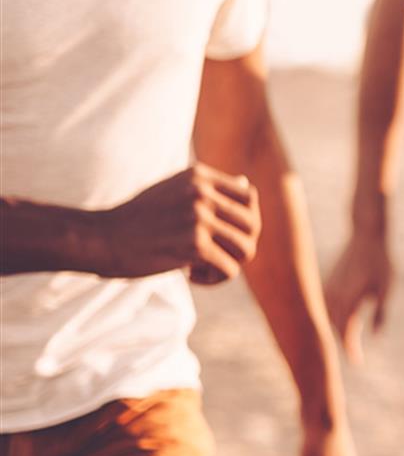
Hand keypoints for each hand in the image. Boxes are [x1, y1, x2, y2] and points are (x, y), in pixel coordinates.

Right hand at [94, 164, 259, 283]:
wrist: (100, 238)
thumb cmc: (136, 218)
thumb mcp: (172, 190)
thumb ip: (207, 188)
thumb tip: (245, 183)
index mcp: (199, 176)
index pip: (249, 197)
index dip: (244, 220)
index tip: (222, 235)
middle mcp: (202, 193)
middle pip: (252, 225)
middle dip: (238, 246)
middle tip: (214, 256)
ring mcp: (199, 217)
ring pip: (246, 249)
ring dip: (228, 265)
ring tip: (203, 268)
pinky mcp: (194, 245)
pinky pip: (229, 269)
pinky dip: (214, 279)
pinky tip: (191, 275)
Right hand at [324, 231, 391, 363]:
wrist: (367, 236)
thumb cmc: (381, 262)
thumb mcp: (386, 289)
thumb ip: (381, 314)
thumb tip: (375, 337)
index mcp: (349, 299)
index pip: (346, 332)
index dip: (350, 349)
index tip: (357, 363)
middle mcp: (334, 296)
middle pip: (335, 328)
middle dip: (344, 344)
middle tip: (356, 358)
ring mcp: (329, 289)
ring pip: (329, 318)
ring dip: (338, 332)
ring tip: (350, 343)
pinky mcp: (328, 283)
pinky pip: (327, 308)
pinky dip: (334, 319)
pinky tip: (344, 323)